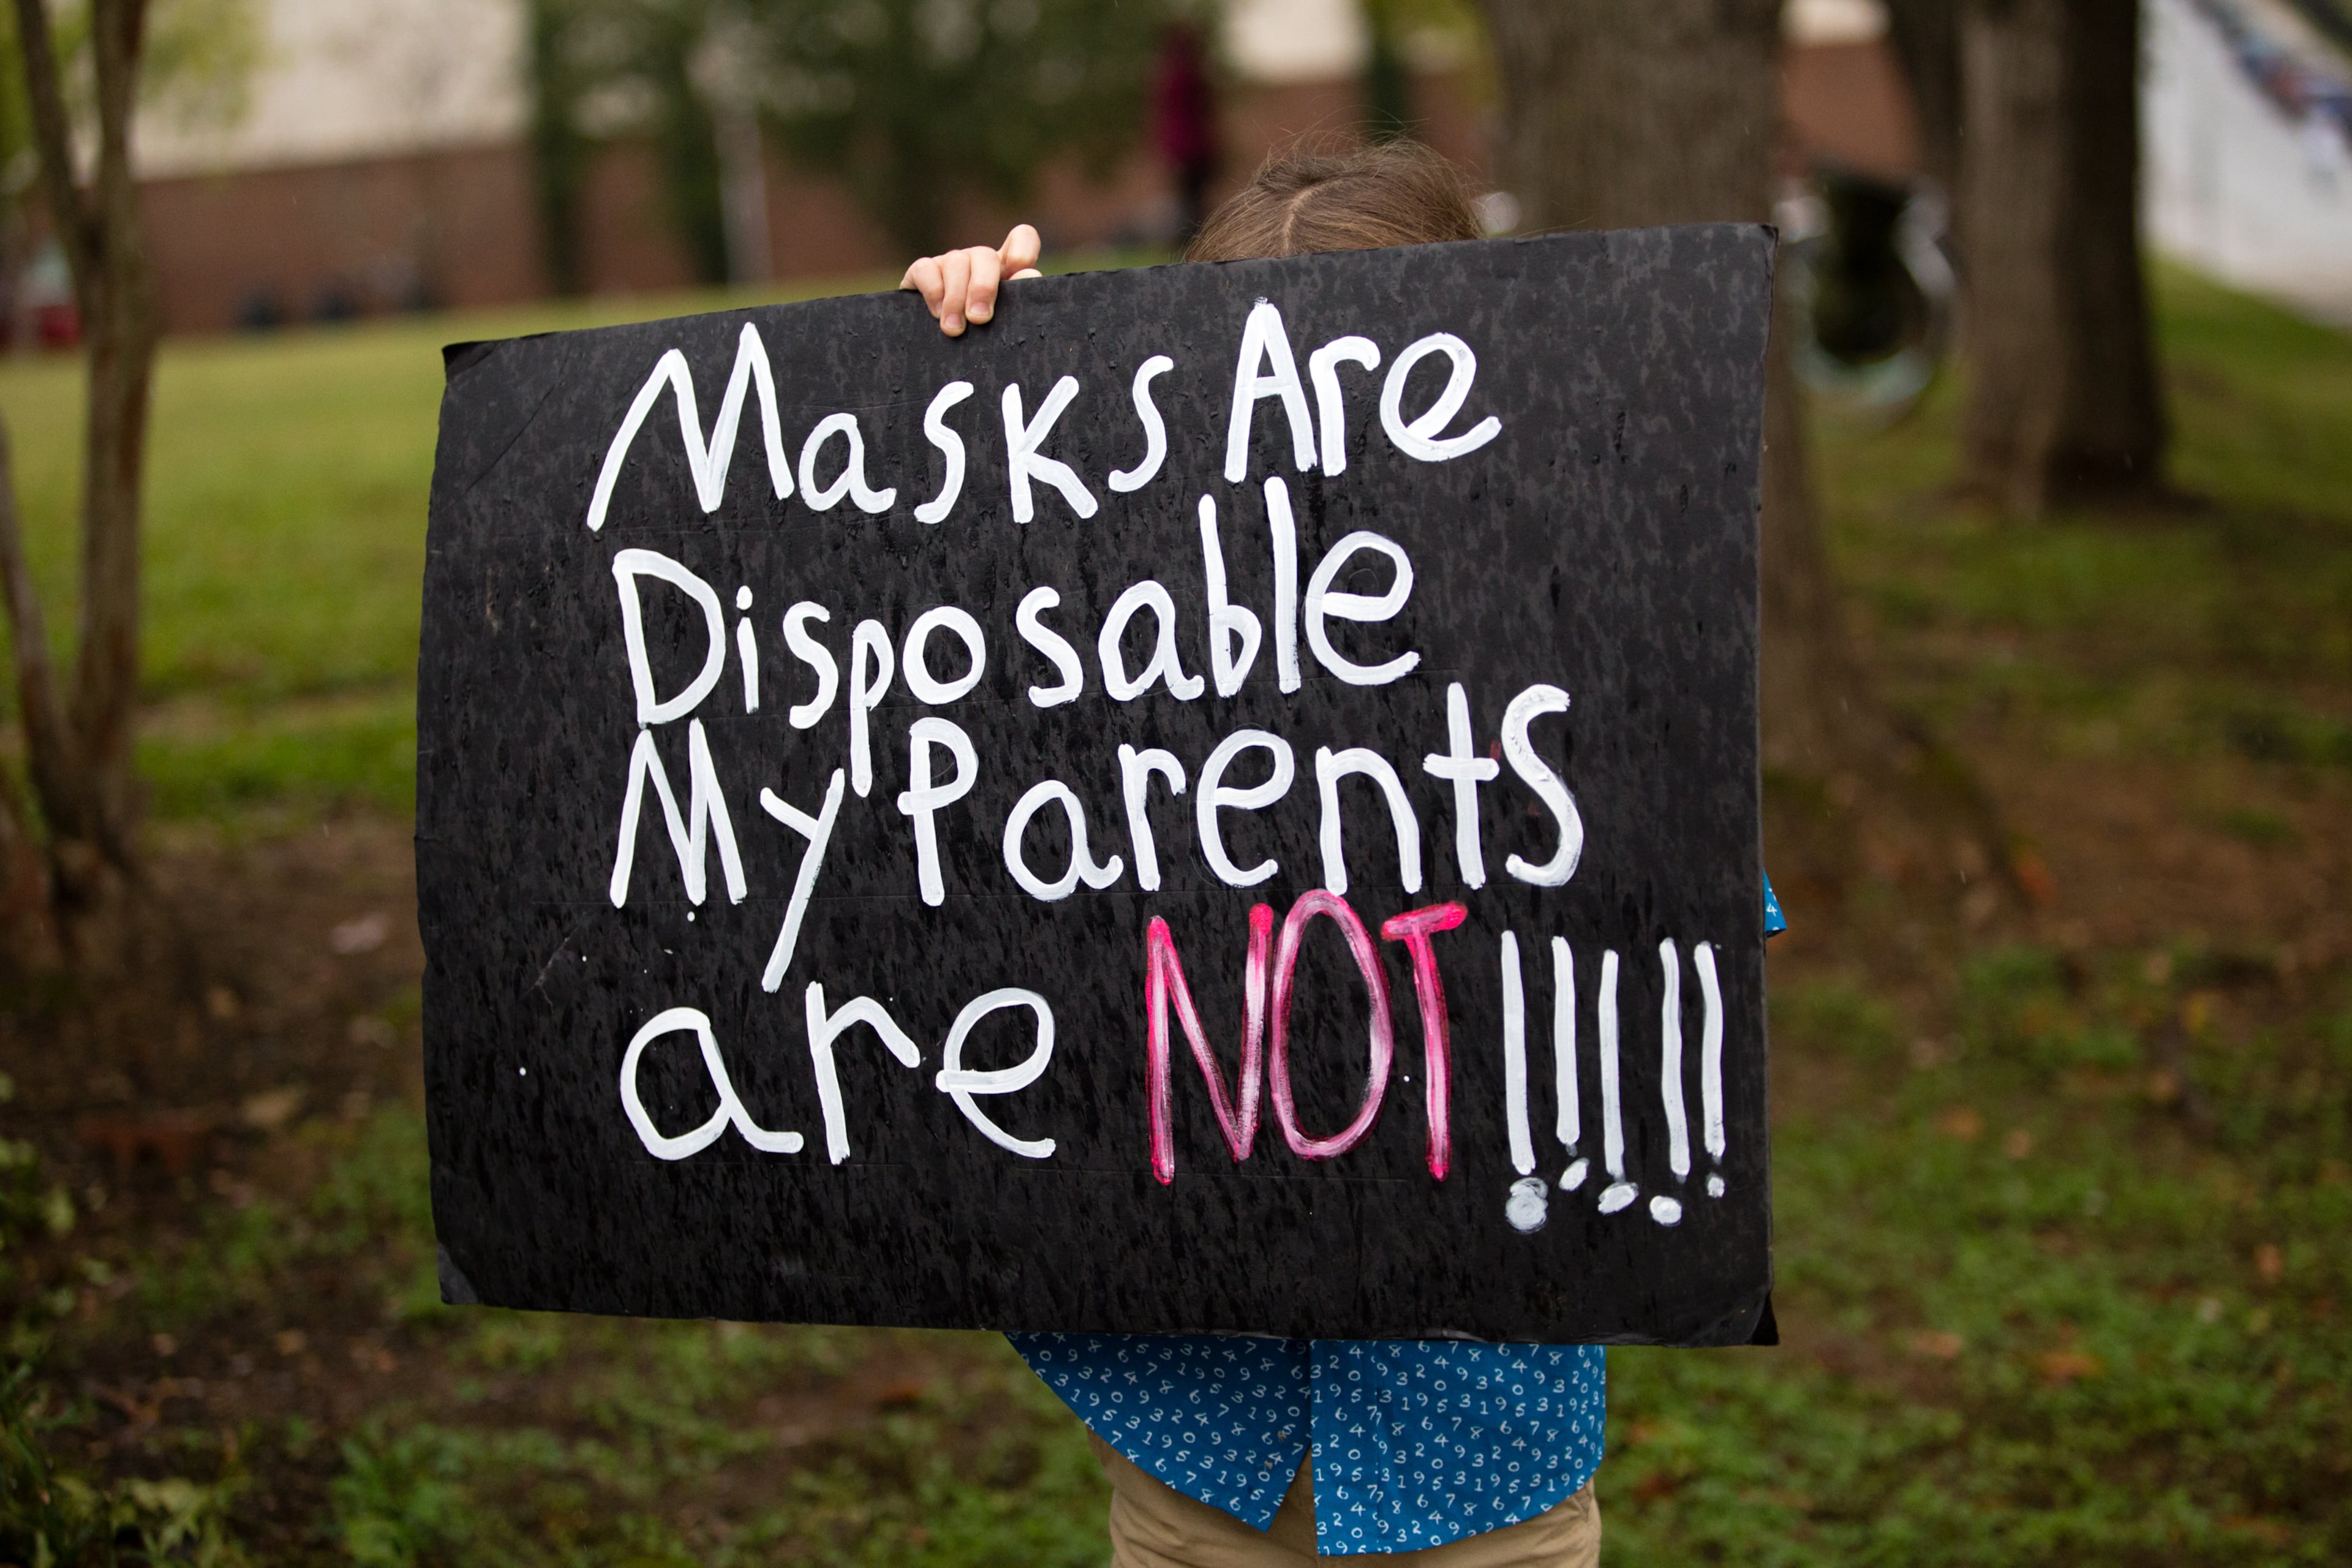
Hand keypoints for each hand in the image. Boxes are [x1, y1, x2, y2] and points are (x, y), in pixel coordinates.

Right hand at [899, 224, 1042, 335]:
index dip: (1023, 249)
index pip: (1022, 238)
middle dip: (982, 288)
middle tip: (980, 319)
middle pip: (985, 255)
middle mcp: (978, 261)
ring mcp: (950, 263)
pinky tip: (936, 314)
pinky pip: (926, 268)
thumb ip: (1019, 299)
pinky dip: (932, 292)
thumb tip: (1029, 274)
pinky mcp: (922, 270)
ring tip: (955, 329)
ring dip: (955, 298)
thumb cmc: (981, 338)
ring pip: (955, 262)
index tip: (1018, 273)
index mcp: (1006, 269)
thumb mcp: (1004, 321)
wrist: (939, 356)